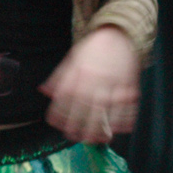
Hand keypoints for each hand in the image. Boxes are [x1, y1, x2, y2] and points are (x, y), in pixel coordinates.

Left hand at [41, 26, 139, 144]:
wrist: (118, 34)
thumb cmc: (93, 49)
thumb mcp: (71, 59)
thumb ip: (58, 77)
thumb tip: (44, 91)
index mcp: (79, 75)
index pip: (66, 101)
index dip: (60, 116)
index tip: (57, 126)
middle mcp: (95, 82)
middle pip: (86, 111)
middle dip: (80, 128)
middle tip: (77, 138)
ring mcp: (113, 85)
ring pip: (107, 112)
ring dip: (102, 129)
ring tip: (97, 139)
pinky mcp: (129, 86)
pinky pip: (127, 106)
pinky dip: (124, 120)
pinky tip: (119, 129)